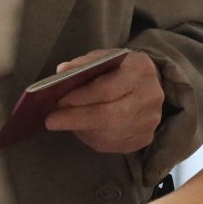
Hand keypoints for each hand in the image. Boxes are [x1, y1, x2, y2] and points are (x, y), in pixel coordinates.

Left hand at [42, 49, 164, 154]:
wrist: (148, 84)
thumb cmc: (119, 69)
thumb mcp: (103, 57)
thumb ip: (83, 64)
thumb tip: (61, 72)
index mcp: (140, 70)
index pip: (108, 88)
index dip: (82, 97)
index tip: (59, 101)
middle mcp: (151, 96)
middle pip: (111, 115)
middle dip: (77, 118)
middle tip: (52, 121)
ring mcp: (151, 120)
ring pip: (111, 134)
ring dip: (83, 130)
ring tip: (64, 123)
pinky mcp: (145, 137)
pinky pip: (114, 145)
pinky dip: (93, 139)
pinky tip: (82, 130)